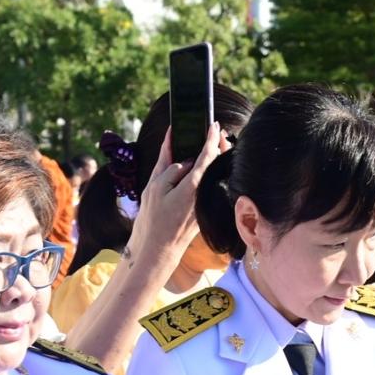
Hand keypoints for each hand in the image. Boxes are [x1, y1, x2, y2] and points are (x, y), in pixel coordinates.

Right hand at [125, 123, 224, 267]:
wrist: (160, 249)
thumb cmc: (154, 218)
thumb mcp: (155, 187)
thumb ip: (170, 167)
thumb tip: (185, 158)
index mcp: (193, 184)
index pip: (208, 154)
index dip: (211, 137)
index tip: (214, 125)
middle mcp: (205, 192)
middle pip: (218, 163)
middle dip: (220, 145)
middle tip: (217, 132)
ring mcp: (207, 202)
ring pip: (217, 174)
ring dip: (217, 159)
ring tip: (213, 145)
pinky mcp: (205, 209)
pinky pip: (211, 185)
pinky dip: (211, 173)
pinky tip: (205, 168)